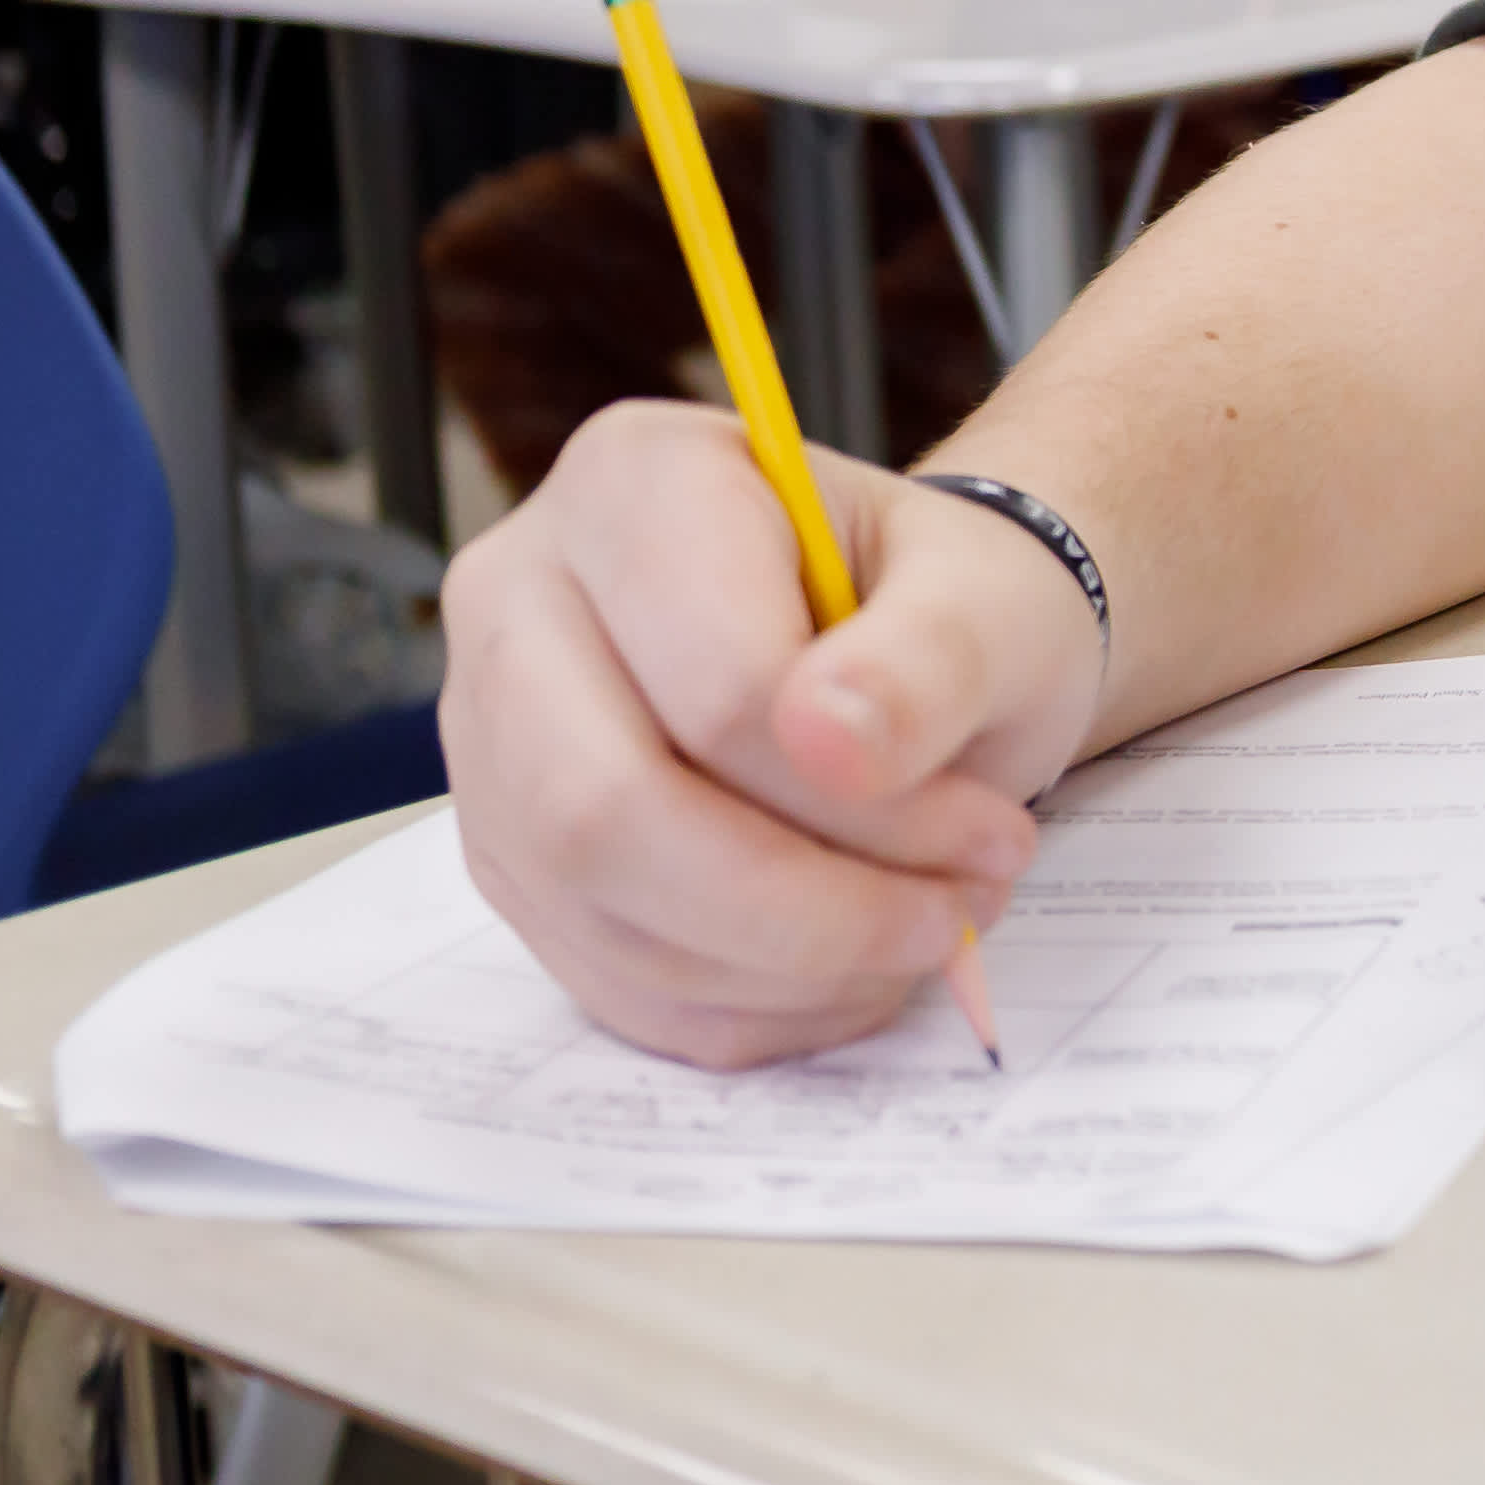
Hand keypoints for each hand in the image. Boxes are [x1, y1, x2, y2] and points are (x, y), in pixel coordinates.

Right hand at [439, 402, 1106, 1064]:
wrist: (915, 650)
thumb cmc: (949, 606)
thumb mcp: (992, 601)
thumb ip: (932, 655)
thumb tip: (831, 739)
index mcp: (637, 481)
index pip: (714, 687)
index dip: (856, 797)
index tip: (989, 833)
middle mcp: (520, 598)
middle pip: (606, 809)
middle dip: (802, 909)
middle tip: (953, 918)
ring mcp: (492, 737)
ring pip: (596, 910)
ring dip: (784, 966)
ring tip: (923, 933)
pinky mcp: (510, 852)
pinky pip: (600, 975)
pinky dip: (742, 1003)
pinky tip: (847, 969)